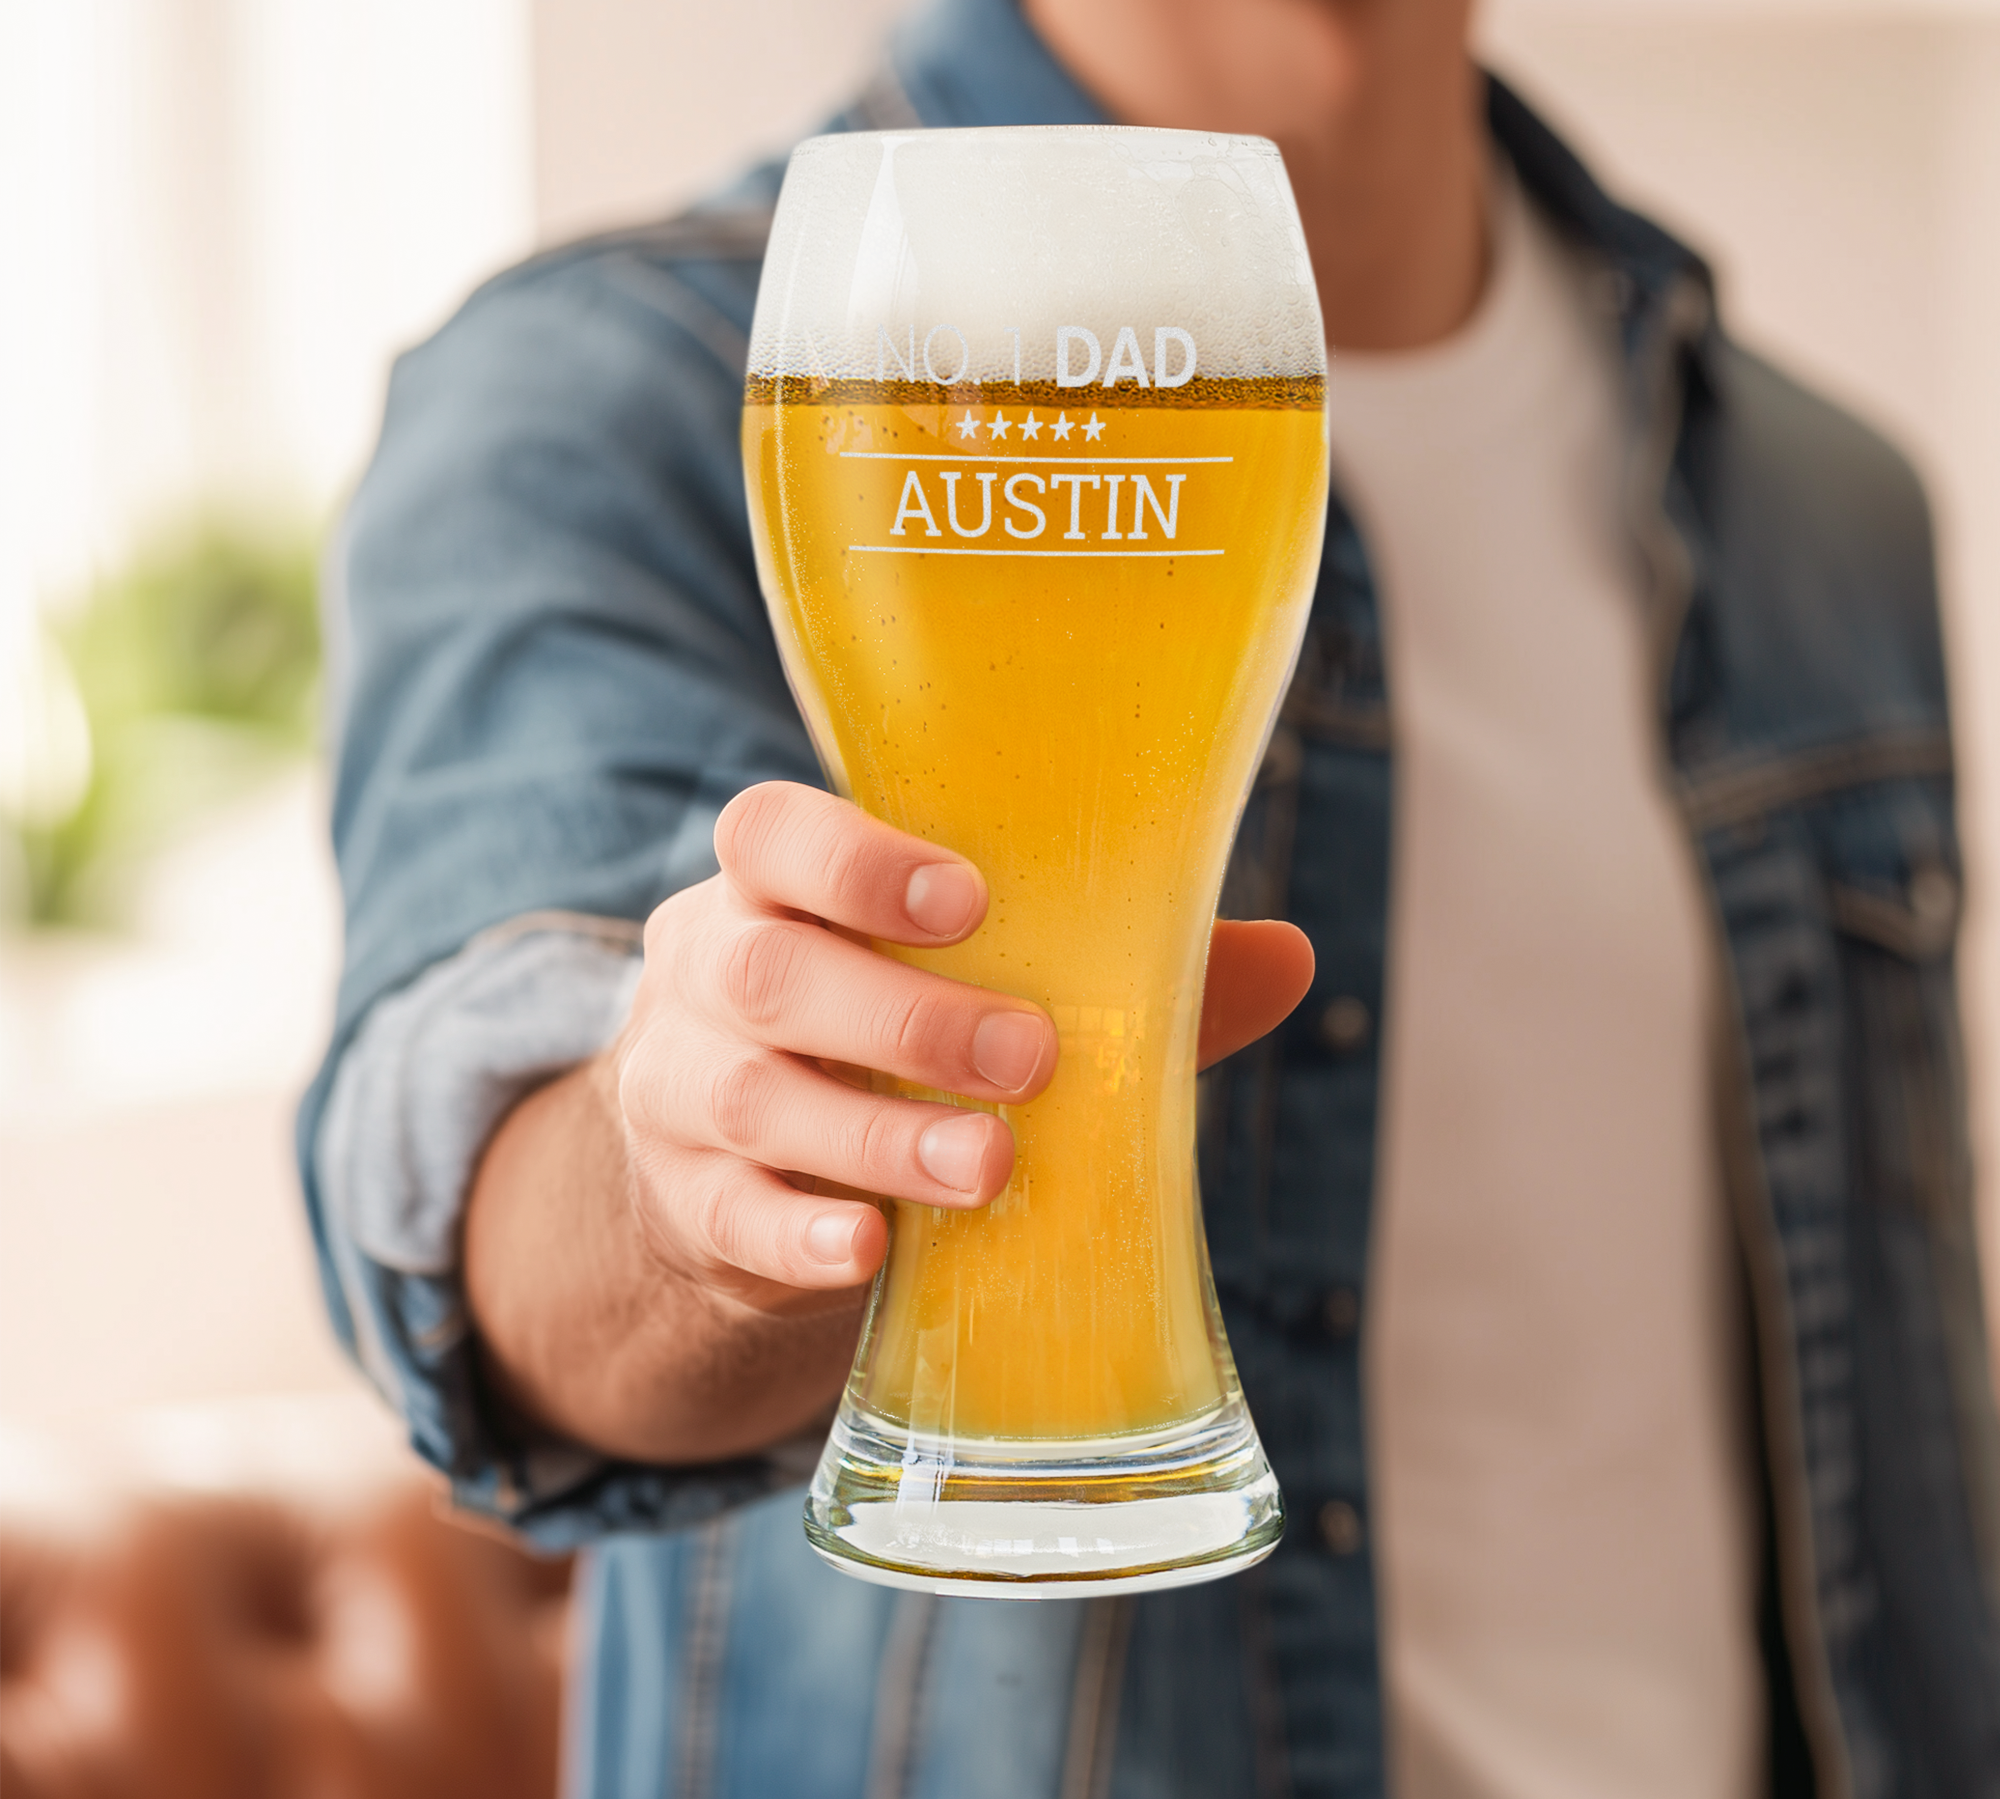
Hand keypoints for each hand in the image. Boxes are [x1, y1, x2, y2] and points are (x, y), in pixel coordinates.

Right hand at [615, 782, 1314, 1310]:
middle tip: (1029, 1055)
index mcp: (771, 886)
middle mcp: (703, 973)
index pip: (768, 833)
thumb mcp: (959, 982)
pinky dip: (800, 1235)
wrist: (735, 1171)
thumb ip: (1105, 967)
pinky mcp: (688, 1208)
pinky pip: (728, 1220)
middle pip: (764, 970)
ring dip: (875, 1134)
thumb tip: (1290, 957)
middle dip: (900, 1014)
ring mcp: (676, 1093)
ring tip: (987, 1167)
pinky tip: (868, 1248)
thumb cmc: (879, 1037)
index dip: (851, 860)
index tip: (966, 900)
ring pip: (750, 1100)